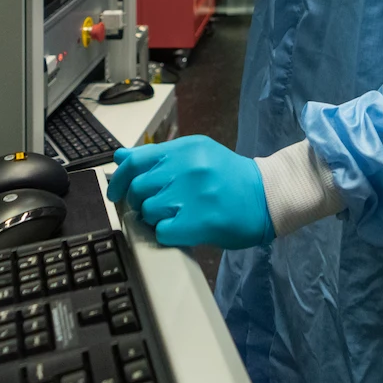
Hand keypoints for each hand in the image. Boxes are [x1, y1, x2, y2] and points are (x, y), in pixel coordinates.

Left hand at [105, 136, 273, 249]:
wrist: (266, 196)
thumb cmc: (228, 177)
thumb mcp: (195, 156)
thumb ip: (158, 157)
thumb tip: (120, 158)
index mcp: (185, 148)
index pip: (136, 161)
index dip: (120, 180)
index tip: (116, 193)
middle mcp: (187, 167)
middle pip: (139, 189)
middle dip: (141, 202)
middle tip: (157, 207)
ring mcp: (193, 195)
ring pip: (148, 211)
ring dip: (156, 219)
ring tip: (176, 216)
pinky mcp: (198, 221)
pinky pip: (162, 232)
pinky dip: (168, 234)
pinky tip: (183, 229)